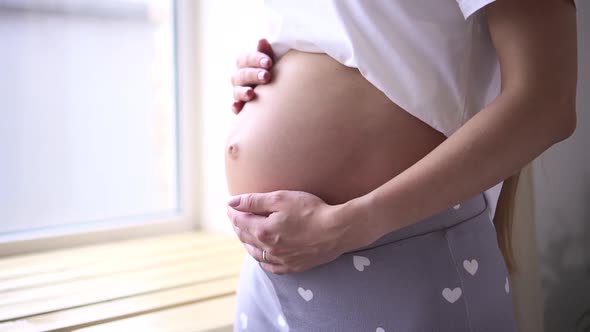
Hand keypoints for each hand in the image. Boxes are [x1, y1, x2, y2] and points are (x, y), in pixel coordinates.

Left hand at [226, 190, 357, 273]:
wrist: (338, 230)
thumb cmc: (311, 210)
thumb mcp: (281, 199)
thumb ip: (254, 201)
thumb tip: (232, 202)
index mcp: (263, 231)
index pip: (240, 221)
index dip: (233, 212)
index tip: (230, 205)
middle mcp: (269, 249)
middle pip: (245, 237)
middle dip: (238, 225)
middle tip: (236, 216)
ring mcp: (281, 260)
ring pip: (256, 254)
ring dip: (247, 242)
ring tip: (246, 233)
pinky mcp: (293, 266)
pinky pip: (270, 267)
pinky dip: (262, 259)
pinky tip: (263, 255)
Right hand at [231, 38, 274, 113]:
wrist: (277, 93)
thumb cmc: (273, 72)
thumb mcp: (271, 63)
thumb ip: (266, 53)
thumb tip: (262, 40)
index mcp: (245, 64)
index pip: (245, 59)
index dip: (256, 59)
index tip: (269, 62)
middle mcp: (240, 77)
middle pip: (241, 74)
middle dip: (253, 75)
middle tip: (266, 76)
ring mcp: (239, 92)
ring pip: (236, 91)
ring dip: (243, 91)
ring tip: (251, 94)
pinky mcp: (241, 106)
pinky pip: (235, 107)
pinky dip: (236, 107)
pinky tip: (239, 107)